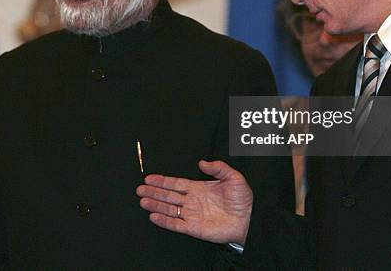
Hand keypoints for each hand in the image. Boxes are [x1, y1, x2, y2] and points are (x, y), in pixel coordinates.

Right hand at [136, 160, 252, 244]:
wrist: (250, 219)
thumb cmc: (243, 200)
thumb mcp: (233, 177)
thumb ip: (218, 168)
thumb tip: (202, 162)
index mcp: (199, 188)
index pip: (176, 183)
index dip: (163, 181)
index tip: (150, 178)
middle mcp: (193, 201)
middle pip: (168, 196)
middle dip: (154, 192)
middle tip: (140, 189)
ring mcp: (192, 214)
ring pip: (169, 209)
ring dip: (155, 205)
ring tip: (143, 201)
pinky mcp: (194, 228)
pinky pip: (176, 224)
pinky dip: (164, 221)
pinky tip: (154, 216)